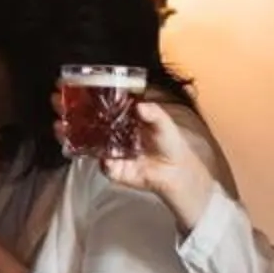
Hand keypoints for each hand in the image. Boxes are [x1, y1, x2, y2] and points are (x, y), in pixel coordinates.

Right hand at [101, 101, 219, 231]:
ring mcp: (115, 153)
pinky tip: (111, 157)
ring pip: (98, 147)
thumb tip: (139, 106)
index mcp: (127, 122)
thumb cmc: (170, 144)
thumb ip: (153, 112)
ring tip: (103, 139)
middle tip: (98, 120)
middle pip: (100, 129)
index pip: (111, 112)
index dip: (106, 108)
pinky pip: (105, 167)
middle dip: (97, 125)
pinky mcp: (116, 170)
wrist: (176, 169)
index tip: (101, 102)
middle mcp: (117, 137)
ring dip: (98, 144)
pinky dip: (105, 163)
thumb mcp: (164, 122)